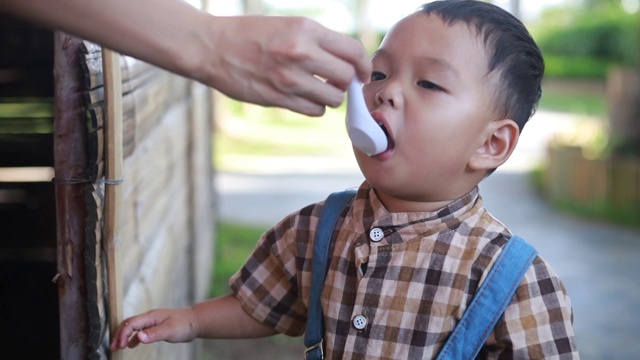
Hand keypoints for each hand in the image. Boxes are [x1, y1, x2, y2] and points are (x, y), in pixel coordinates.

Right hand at [109, 308, 198, 350]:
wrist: (196, 321)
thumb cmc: (185, 324)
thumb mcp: (170, 330)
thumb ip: (154, 334)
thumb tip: (138, 337)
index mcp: (151, 316)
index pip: (131, 323)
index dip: (123, 334)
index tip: (119, 345)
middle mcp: (150, 317)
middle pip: (129, 323)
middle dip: (119, 334)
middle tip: (113, 346)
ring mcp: (153, 321)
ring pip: (134, 327)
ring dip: (124, 335)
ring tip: (118, 347)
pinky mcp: (156, 326)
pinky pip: (141, 330)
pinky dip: (134, 337)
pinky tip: (132, 345)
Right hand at [202, 15, 371, 115]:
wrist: (212, 47)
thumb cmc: (251, 34)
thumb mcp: (288, 24)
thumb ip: (318, 40)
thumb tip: (348, 62)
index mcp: (306, 29)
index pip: (353, 50)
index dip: (364, 65)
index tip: (362, 73)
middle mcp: (301, 52)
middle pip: (346, 77)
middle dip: (346, 82)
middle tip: (335, 81)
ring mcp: (289, 77)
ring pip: (333, 98)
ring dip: (330, 96)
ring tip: (318, 89)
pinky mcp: (278, 98)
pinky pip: (314, 110)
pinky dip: (315, 107)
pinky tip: (304, 97)